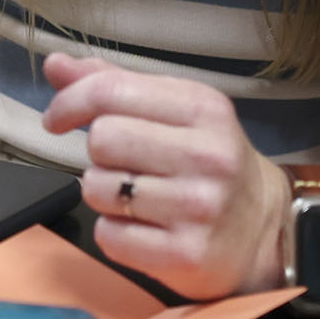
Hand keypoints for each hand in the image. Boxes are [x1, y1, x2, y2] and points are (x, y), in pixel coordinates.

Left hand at [39, 52, 290, 299]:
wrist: (264, 229)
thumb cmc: (207, 161)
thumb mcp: (175, 110)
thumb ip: (115, 84)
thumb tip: (55, 64)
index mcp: (203, 108)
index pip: (111, 91)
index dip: (69, 102)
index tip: (57, 119)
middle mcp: (207, 155)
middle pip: (101, 140)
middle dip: (99, 153)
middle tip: (124, 165)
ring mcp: (199, 207)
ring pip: (98, 188)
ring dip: (104, 194)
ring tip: (137, 197)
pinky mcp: (188, 254)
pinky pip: (109, 236)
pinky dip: (113, 234)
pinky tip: (143, 229)